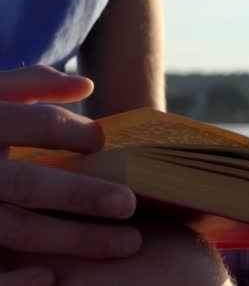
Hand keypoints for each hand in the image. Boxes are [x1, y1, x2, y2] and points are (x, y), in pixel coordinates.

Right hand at [0, 66, 141, 284]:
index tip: (104, 144)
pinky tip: (51, 278)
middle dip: (83, 195)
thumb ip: (31, 85)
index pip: (41, 124)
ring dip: (76, 239)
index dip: (79, 133)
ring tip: (128, 243)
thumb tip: (87, 85)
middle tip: (129, 204)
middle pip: (30, 184)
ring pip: (17, 228)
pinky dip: (16, 280)